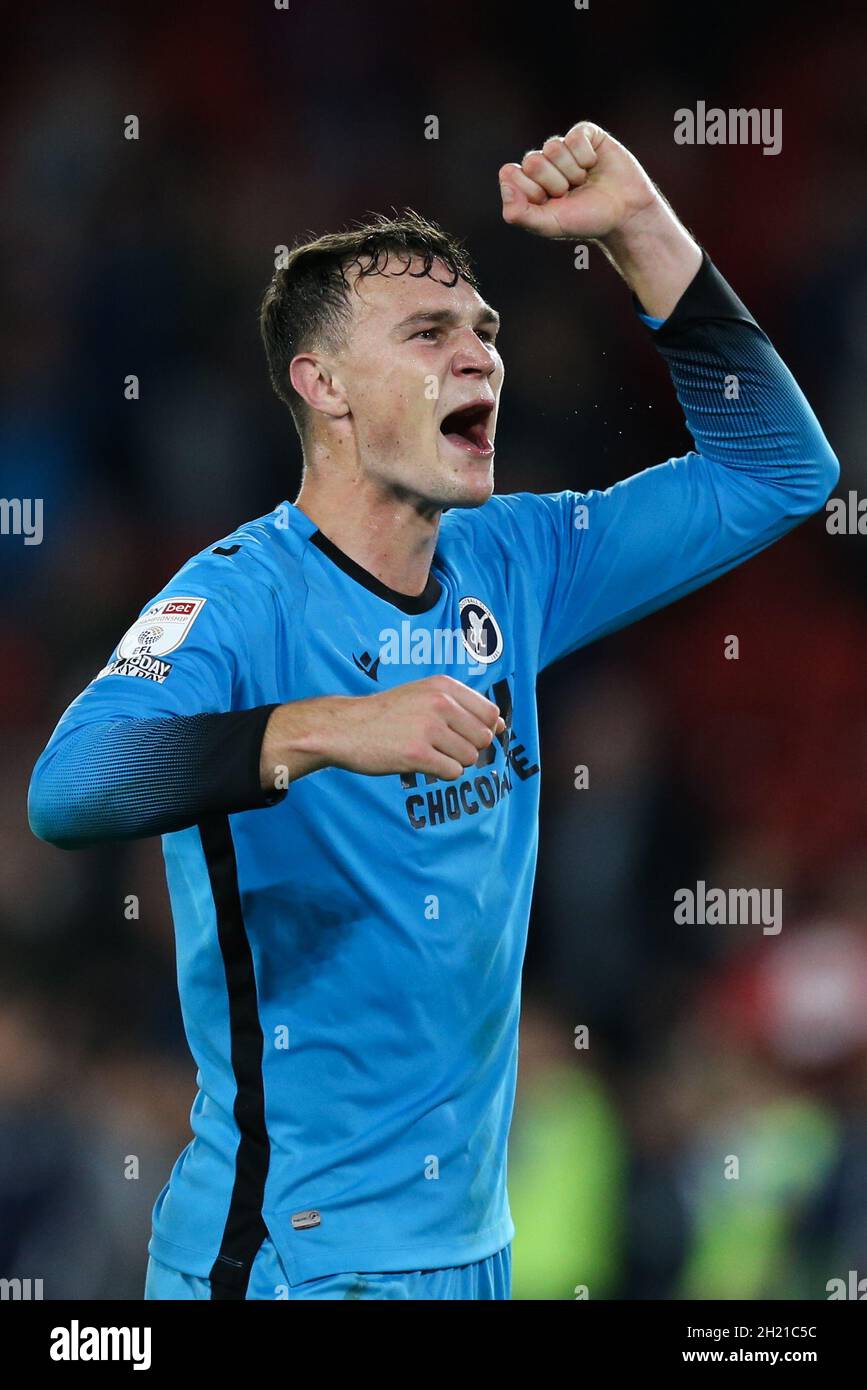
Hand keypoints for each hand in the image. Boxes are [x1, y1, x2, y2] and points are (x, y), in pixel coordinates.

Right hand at [334, 675, 505, 779]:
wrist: (344, 728)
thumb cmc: (386, 714)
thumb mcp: (423, 695)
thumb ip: (462, 706)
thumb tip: (501, 726)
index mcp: (443, 687)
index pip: (490, 713)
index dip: (483, 730)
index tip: (461, 734)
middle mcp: (440, 703)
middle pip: (483, 738)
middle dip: (467, 748)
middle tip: (440, 746)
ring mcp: (429, 728)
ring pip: (469, 758)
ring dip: (453, 762)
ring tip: (428, 753)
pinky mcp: (417, 754)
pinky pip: (452, 772)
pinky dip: (441, 773)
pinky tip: (421, 763)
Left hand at [498, 120, 658, 241]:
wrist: (624, 214)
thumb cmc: (586, 221)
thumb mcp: (549, 225)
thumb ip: (519, 213)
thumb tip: (505, 179)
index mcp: (528, 184)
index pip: (510, 174)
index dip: (531, 191)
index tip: (550, 204)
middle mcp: (543, 163)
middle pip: (532, 160)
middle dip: (554, 183)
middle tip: (570, 193)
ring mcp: (564, 148)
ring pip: (553, 147)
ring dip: (572, 171)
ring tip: (583, 181)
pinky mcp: (585, 135)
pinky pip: (575, 136)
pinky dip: (586, 156)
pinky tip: (594, 165)